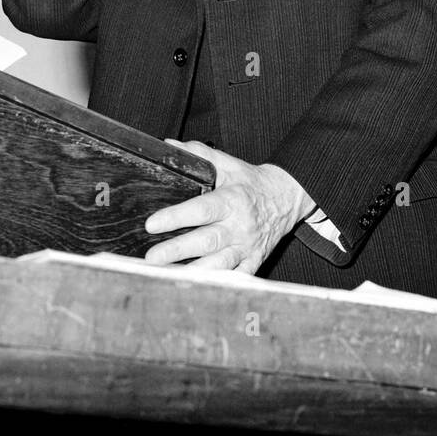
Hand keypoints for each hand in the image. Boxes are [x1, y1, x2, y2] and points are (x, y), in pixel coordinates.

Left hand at [143, 141, 316, 273]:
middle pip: (206, 241)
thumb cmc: (251, 182)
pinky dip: (219, 285)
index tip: (152, 224)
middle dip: (177, 250)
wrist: (285, 198)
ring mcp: (246, 247)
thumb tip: (169, 147)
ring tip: (167, 277)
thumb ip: (199, 155)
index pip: (201, 209)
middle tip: (151, 257)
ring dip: (193, 271)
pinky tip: (198, 288)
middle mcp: (239, 226)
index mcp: (232, 200)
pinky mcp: (253, 261)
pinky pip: (236, 278)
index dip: (176, 217)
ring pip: (219, 264)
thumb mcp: (228, 164)